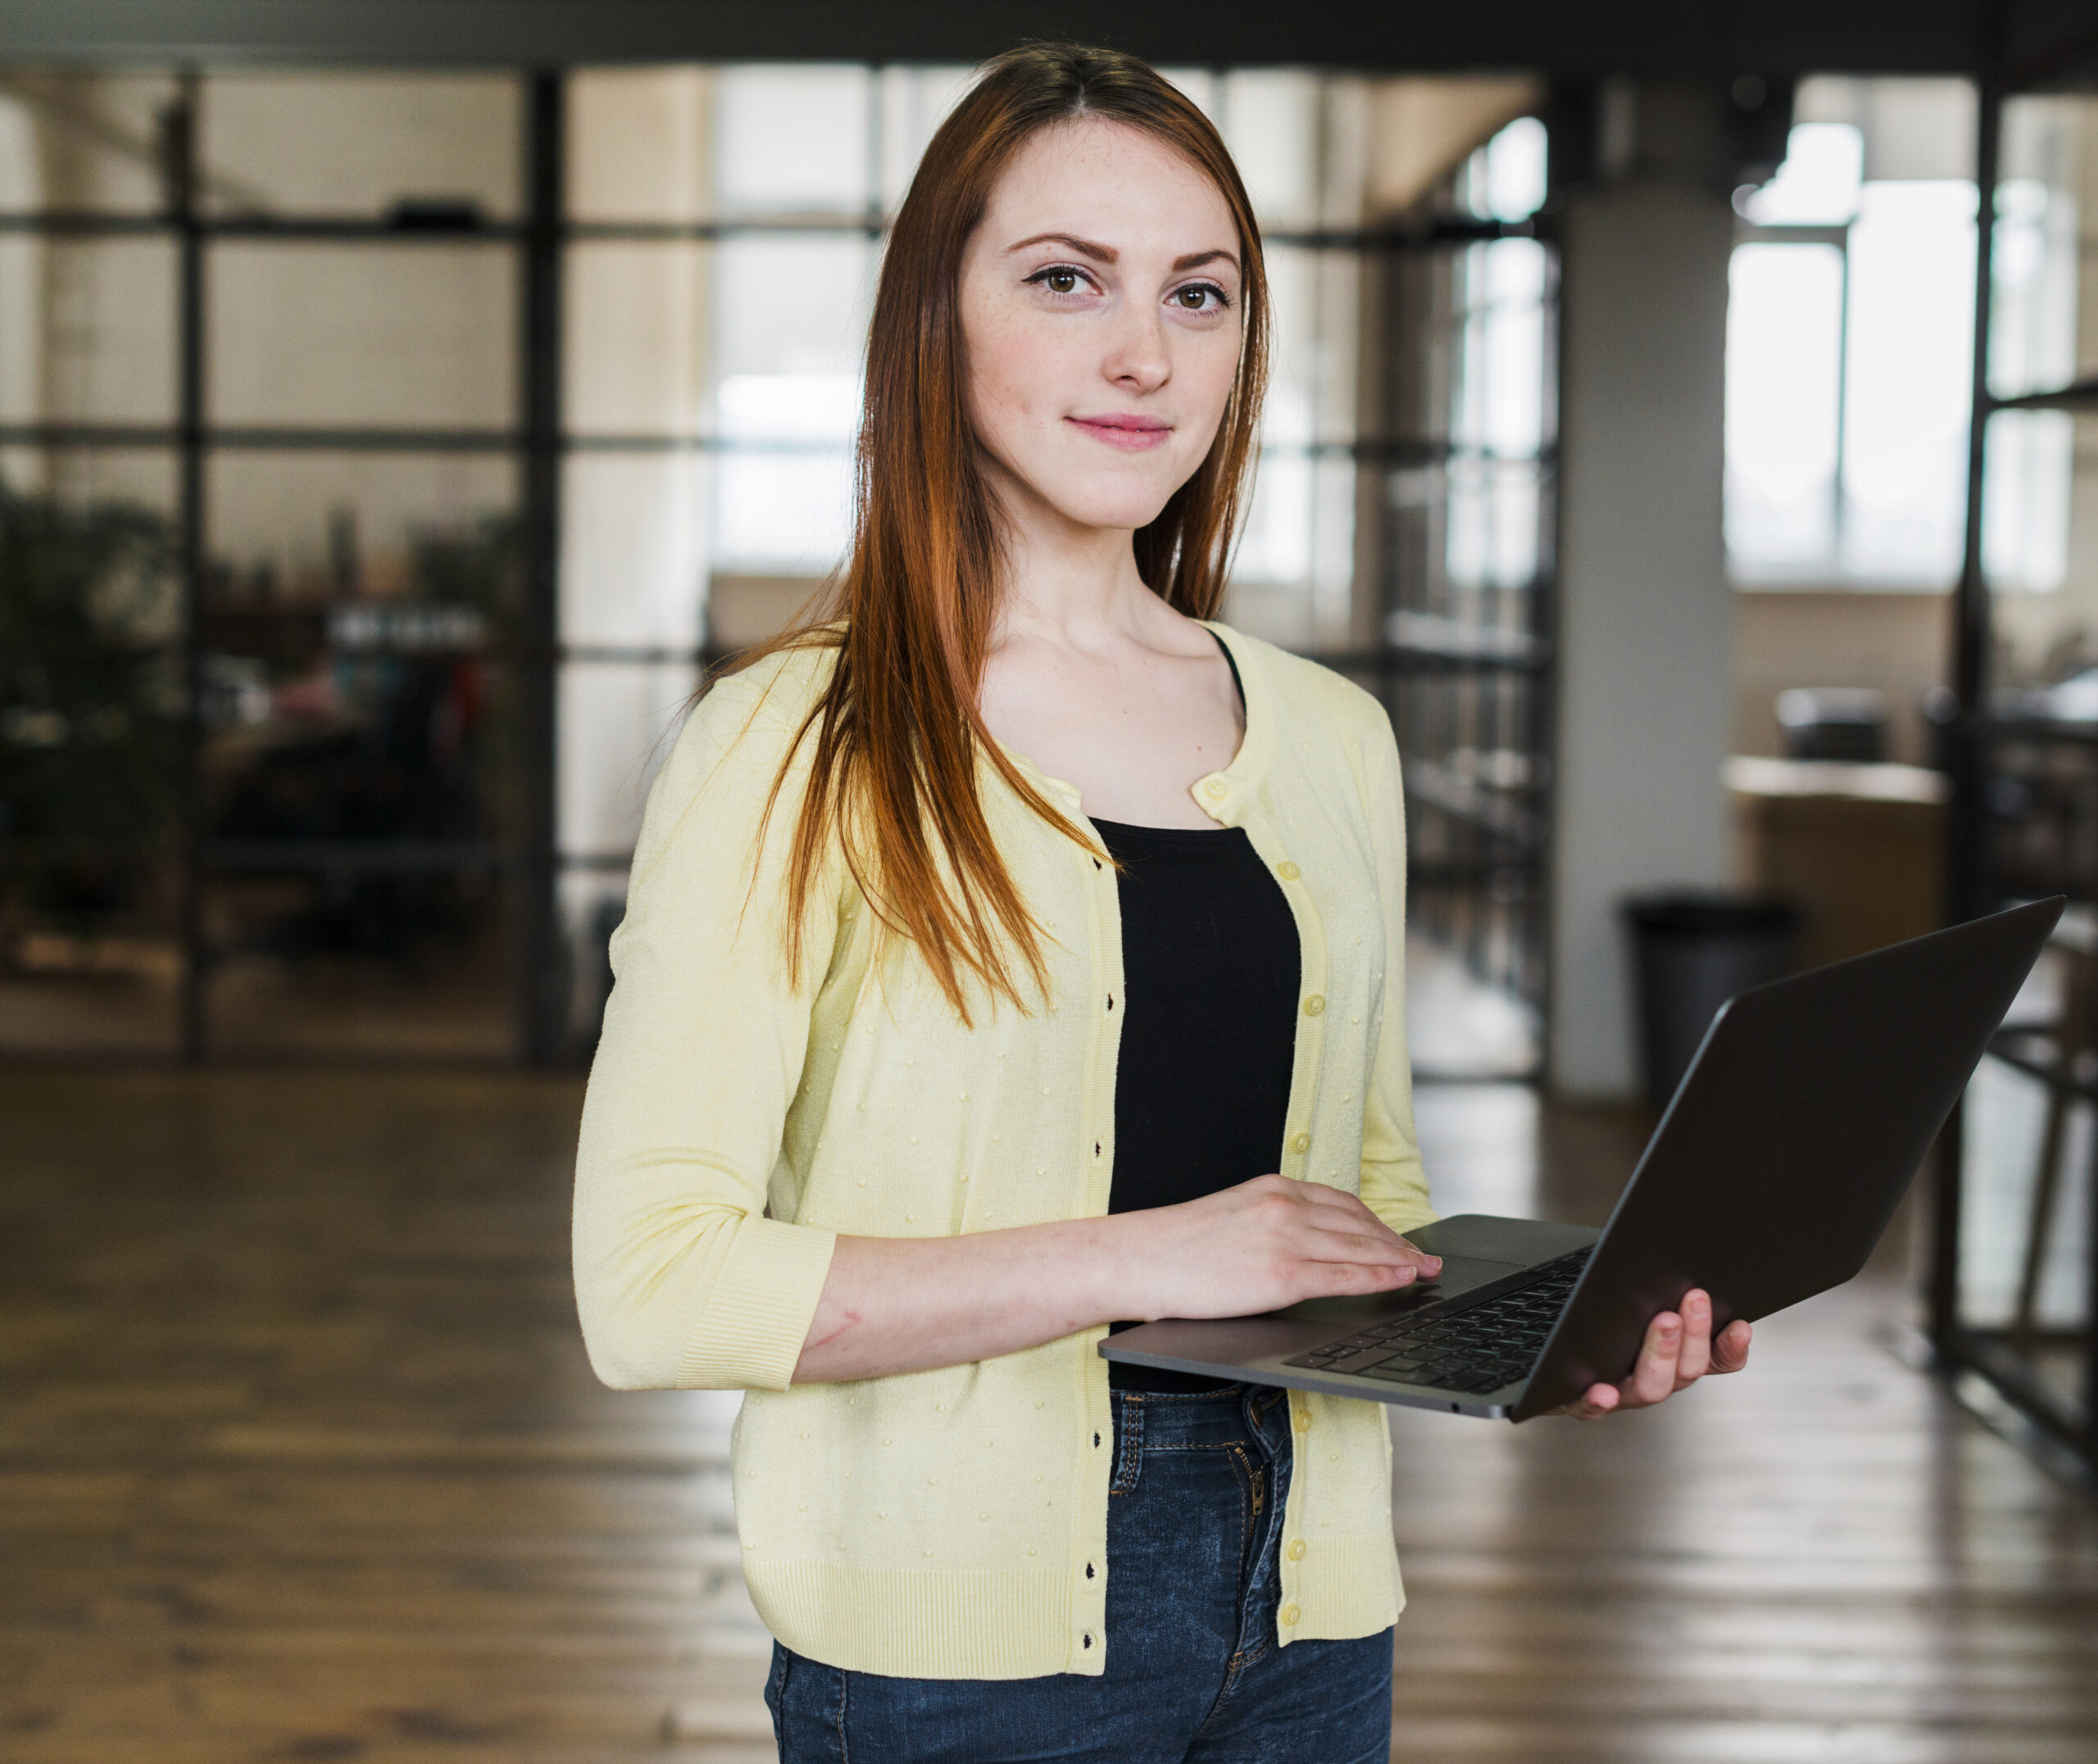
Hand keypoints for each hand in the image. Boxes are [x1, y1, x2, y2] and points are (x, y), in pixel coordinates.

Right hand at [1113, 1173, 1441, 1320]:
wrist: (1138, 1259)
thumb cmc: (1176, 1247)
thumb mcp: (1232, 1216)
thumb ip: (1272, 1222)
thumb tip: (1308, 1244)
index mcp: (1273, 1188)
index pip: (1343, 1203)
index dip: (1379, 1224)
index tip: (1400, 1238)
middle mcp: (1285, 1205)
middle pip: (1361, 1223)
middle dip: (1399, 1242)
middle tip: (1426, 1259)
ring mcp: (1286, 1238)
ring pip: (1361, 1248)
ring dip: (1399, 1260)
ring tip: (1422, 1272)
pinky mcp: (1282, 1274)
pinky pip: (1346, 1276)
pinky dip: (1381, 1278)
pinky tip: (1400, 1281)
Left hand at [1553, 1287, 1750, 1418]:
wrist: (1544, 1359)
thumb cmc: (1595, 1320)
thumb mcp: (1632, 1298)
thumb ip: (1659, 1287)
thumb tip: (1676, 1257)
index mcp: (1671, 1357)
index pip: (1714, 1359)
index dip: (1731, 1347)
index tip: (1740, 1325)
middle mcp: (1652, 1380)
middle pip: (1686, 1370)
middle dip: (1695, 1333)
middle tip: (1694, 1299)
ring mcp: (1619, 1394)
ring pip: (1651, 1388)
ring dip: (1661, 1355)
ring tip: (1663, 1322)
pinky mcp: (1578, 1402)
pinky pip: (1591, 1409)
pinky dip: (1599, 1402)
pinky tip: (1602, 1392)